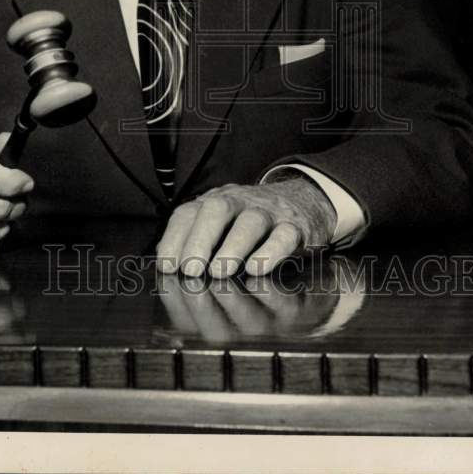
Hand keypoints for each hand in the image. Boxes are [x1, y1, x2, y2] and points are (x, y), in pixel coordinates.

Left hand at [156, 173, 336, 277]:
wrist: (305, 201)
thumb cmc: (251, 222)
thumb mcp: (222, 225)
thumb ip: (196, 240)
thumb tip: (168, 267)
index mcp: (216, 203)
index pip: (188, 213)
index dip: (174, 238)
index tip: (167, 266)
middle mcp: (240, 202)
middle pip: (217, 209)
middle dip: (200, 239)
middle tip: (191, 270)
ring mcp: (270, 213)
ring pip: (251, 222)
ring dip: (232, 247)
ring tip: (219, 272)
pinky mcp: (296, 228)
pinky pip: (285, 235)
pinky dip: (271, 252)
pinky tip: (257, 269)